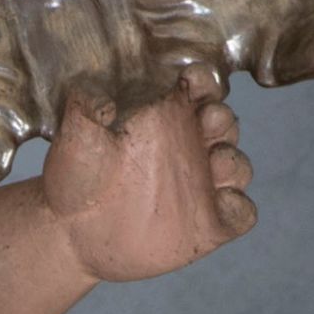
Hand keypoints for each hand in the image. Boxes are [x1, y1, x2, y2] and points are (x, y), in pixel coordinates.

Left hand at [39, 69, 253, 281]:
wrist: (71, 232)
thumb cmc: (75, 177)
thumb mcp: (74, 136)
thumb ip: (85, 106)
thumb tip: (105, 100)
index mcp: (166, 117)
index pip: (200, 88)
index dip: (203, 81)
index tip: (191, 82)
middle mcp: (190, 148)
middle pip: (225, 123)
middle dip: (222, 118)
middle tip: (206, 121)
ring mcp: (201, 187)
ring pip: (237, 166)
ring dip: (233, 161)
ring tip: (214, 163)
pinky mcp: (208, 226)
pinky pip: (242, 213)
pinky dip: (240, 207)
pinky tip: (221, 204)